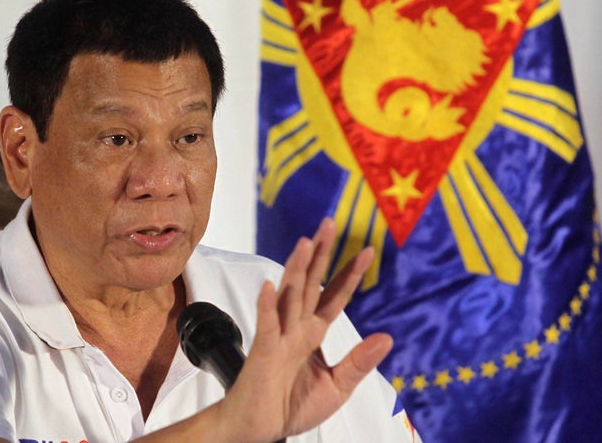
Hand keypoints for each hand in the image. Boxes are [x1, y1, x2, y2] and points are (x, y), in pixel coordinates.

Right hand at [219, 218, 392, 441]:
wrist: (258, 430)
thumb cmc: (291, 406)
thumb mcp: (336, 386)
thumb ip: (359, 362)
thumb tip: (388, 337)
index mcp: (313, 334)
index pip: (334, 297)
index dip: (350, 274)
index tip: (368, 251)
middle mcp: (296, 329)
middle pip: (310, 284)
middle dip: (321, 254)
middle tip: (329, 223)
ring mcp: (279, 338)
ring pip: (289, 297)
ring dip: (296, 269)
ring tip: (305, 243)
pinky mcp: (263, 354)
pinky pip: (267, 327)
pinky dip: (267, 307)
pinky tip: (270, 286)